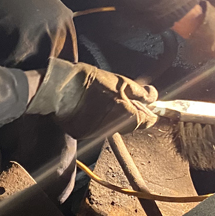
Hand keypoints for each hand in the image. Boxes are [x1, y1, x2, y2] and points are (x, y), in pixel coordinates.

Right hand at [26, 58, 158, 138]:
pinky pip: (95, 129)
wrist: (61, 89)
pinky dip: (95, 120)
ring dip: (111, 117)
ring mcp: (97, 134)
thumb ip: (140, 92)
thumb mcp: (120, 81)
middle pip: (130, 125)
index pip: (147, 121)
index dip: (150, 114)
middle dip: (129, 113)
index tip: (148, 108)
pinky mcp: (83, 134)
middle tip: (120, 98)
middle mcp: (114, 129)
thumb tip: (153, 96)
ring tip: (101, 101)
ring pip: (112, 127)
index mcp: (126, 116)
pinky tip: (88, 108)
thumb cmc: (90, 82)